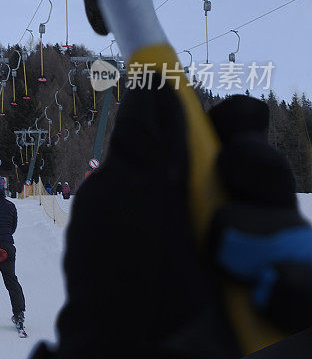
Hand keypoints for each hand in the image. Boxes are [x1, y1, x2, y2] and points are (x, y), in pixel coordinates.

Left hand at [55, 90, 311, 355]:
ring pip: (294, 223)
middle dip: (256, 166)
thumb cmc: (117, 279)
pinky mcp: (284, 309)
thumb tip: (150, 79)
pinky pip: (307, 277)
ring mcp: (256, 270)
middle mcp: (221, 229)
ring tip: (226, 259)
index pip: (223, 147)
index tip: (238, 112)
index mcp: (178, 196)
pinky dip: (291, 284)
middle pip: (266, 173)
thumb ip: (142, 139)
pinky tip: (261, 293)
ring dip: (263, 230)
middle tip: (235, 173)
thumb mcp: (120, 198)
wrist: (136, 355)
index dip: (237, 125)